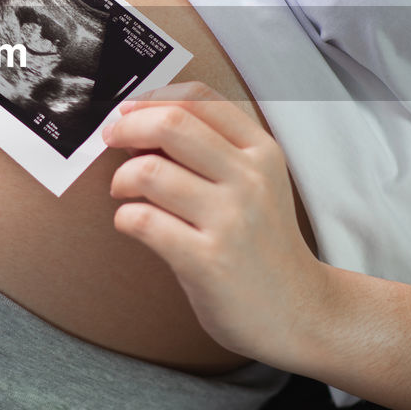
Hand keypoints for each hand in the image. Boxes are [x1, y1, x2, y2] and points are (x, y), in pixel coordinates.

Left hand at [102, 81, 328, 367]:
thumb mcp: (256, 183)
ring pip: (149, 172)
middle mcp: (249, 179)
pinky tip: (132, 223)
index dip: (153, 99)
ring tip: (125, 191)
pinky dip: (125, 218)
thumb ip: (212, 150)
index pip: (199, 99)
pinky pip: (144, 221)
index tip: (130, 112)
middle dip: (126, 128)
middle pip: (171, 125)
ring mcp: (231, 220)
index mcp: (261, 151)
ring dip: (121, 178)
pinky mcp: (208, 261)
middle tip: (111, 141)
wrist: (298, 311)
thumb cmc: (262, 244)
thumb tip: (141, 124)